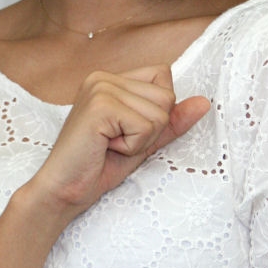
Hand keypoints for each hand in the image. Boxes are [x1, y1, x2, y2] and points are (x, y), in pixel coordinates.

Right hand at [33, 65, 209, 216]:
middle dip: (151, 129)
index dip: (156, 113)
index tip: (125, 132)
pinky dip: (133, 146)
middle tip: (116, 142)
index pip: (164, 78)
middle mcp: (103, 76)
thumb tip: (205, 102)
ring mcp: (100, 88)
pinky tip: (107, 148)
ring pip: (159, 112)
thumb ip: (172, 120)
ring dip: (141, 140)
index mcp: (110, 78)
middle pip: (166, 96)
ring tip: (110, 146)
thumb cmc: (99, 167)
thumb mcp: (143, 141)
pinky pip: (146, 125)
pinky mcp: (100, 105)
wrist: (63, 191)